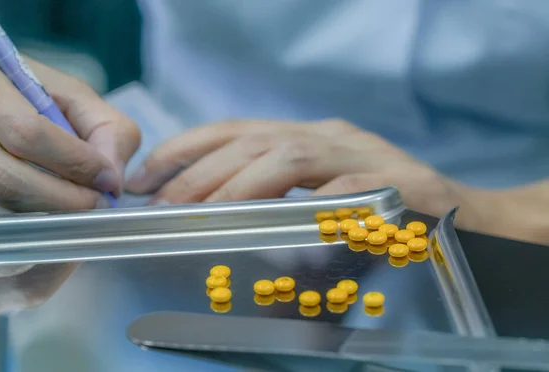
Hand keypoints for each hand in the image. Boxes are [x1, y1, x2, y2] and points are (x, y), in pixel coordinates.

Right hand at [0, 30, 139, 214]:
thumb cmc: (19, 91)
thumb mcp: (67, 92)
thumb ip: (104, 127)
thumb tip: (111, 178)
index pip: (26, 132)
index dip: (75, 164)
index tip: (107, 181)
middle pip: (5, 177)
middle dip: (63, 200)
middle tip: (95, 207)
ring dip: (41, 221)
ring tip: (72, 215)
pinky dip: (15, 232)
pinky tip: (40, 222)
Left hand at [126, 118, 462, 217]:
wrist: (468, 221)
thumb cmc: (387, 211)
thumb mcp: (325, 193)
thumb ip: (281, 194)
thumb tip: (215, 211)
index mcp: (312, 138)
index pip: (238, 130)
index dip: (188, 148)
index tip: (149, 175)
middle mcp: (334, 138)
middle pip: (255, 141)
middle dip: (201, 172)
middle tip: (163, 203)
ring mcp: (367, 158)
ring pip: (292, 157)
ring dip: (242, 184)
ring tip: (208, 213)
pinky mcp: (401, 186)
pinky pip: (350, 190)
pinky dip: (314, 205)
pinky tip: (288, 221)